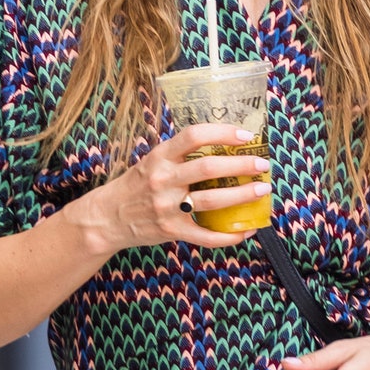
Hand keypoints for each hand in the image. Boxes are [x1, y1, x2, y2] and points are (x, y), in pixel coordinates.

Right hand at [74, 124, 269, 253]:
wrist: (107, 217)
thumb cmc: (136, 185)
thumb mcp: (152, 161)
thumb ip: (180, 154)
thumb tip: (221, 144)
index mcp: (160, 156)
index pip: (194, 136)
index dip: (222, 133)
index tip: (245, 135)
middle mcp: (164, 179)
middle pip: (209, 168)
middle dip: (241, 165)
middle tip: (262, 165)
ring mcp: (167, 207)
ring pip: (213, 201)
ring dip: (242, 195)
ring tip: (262, 190)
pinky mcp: (172, 230)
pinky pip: (206, 236)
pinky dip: (230, 236)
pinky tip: (246, 231)